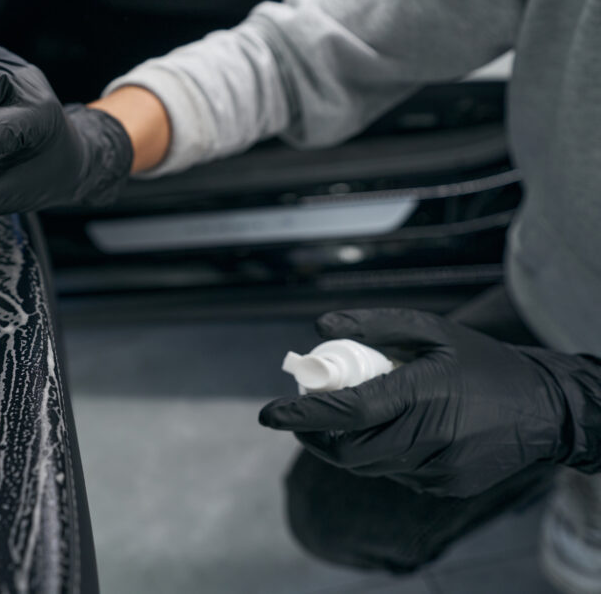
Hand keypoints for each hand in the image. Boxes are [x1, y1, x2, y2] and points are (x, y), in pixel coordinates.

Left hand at [259, 308, 600, 496]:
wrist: (544, 407)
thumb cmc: (480, 361)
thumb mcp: (431, 329)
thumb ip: (375, 325)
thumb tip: (321, 327)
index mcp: (424, 390)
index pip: (349, 411)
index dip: (302, 416)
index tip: (267, 415)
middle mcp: (432, 435)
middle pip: (351, 450)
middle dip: (317, 436)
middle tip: (304, 415)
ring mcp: (441, 468)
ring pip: (370, 465)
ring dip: (350, 445)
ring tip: (355, 417)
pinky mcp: (448, 486)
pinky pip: (396, 474)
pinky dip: (383, 455)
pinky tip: (400, 432)